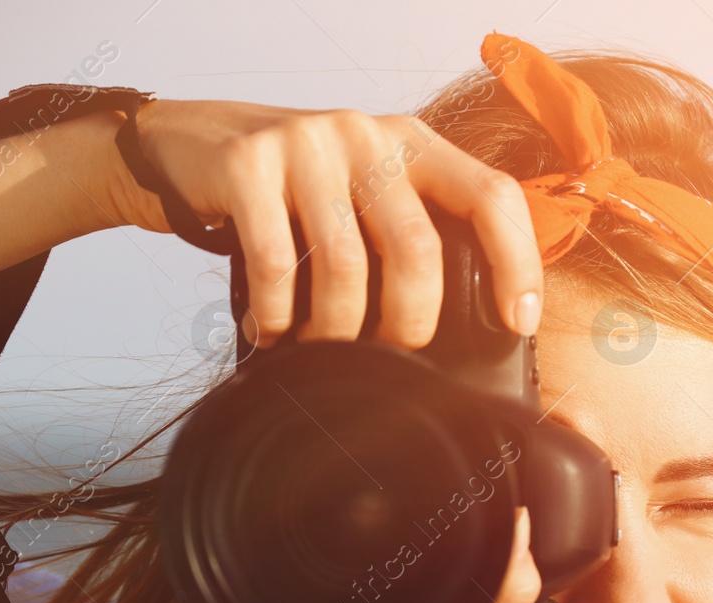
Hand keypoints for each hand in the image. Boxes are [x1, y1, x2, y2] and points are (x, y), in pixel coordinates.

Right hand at [107, 98, 544, 348]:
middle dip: (409, 323)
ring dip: (335, 331)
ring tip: (320, 350)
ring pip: (345, 265)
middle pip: (418, 247)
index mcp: (414, 143)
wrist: (193, 146)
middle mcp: (368, 134)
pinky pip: (275, 264)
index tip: (518, 322)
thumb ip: (412, 233)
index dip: (517, 262)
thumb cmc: (298, 194)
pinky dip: (277, 316)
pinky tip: (271, 331)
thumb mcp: (366, 195)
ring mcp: (307, 144)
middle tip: (393, 358)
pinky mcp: (248, 165)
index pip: (491, 194)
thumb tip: (470, 330)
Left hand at [200, 508, 540, 602]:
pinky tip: (247, 597)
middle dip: (257, 551)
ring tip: (263, 543)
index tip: (291, 502)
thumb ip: (500, 602)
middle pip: (242, 595)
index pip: (275, 588)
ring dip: (237, 585)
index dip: (273, 537)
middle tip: (283, 511)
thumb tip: (516, 529)